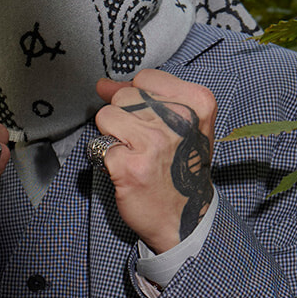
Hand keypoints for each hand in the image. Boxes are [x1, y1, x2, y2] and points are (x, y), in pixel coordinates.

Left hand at [92, 71, 216, 253]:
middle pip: (124, 96)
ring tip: (134, 154)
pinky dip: (106, 158)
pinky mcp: (129, 165)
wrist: (185, 219)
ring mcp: (153, 142)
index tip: (149, 120)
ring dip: (112, 136)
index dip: (138, 98)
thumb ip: (144, 97)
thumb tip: (104, 83)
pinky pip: (99, 145)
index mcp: (197, 103)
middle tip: (144, 144)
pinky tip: (126, 170)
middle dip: (124, 118)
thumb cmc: (181, 169)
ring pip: (106, 116)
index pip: (145, 78)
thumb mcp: (180, 125)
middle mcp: (178, 120)